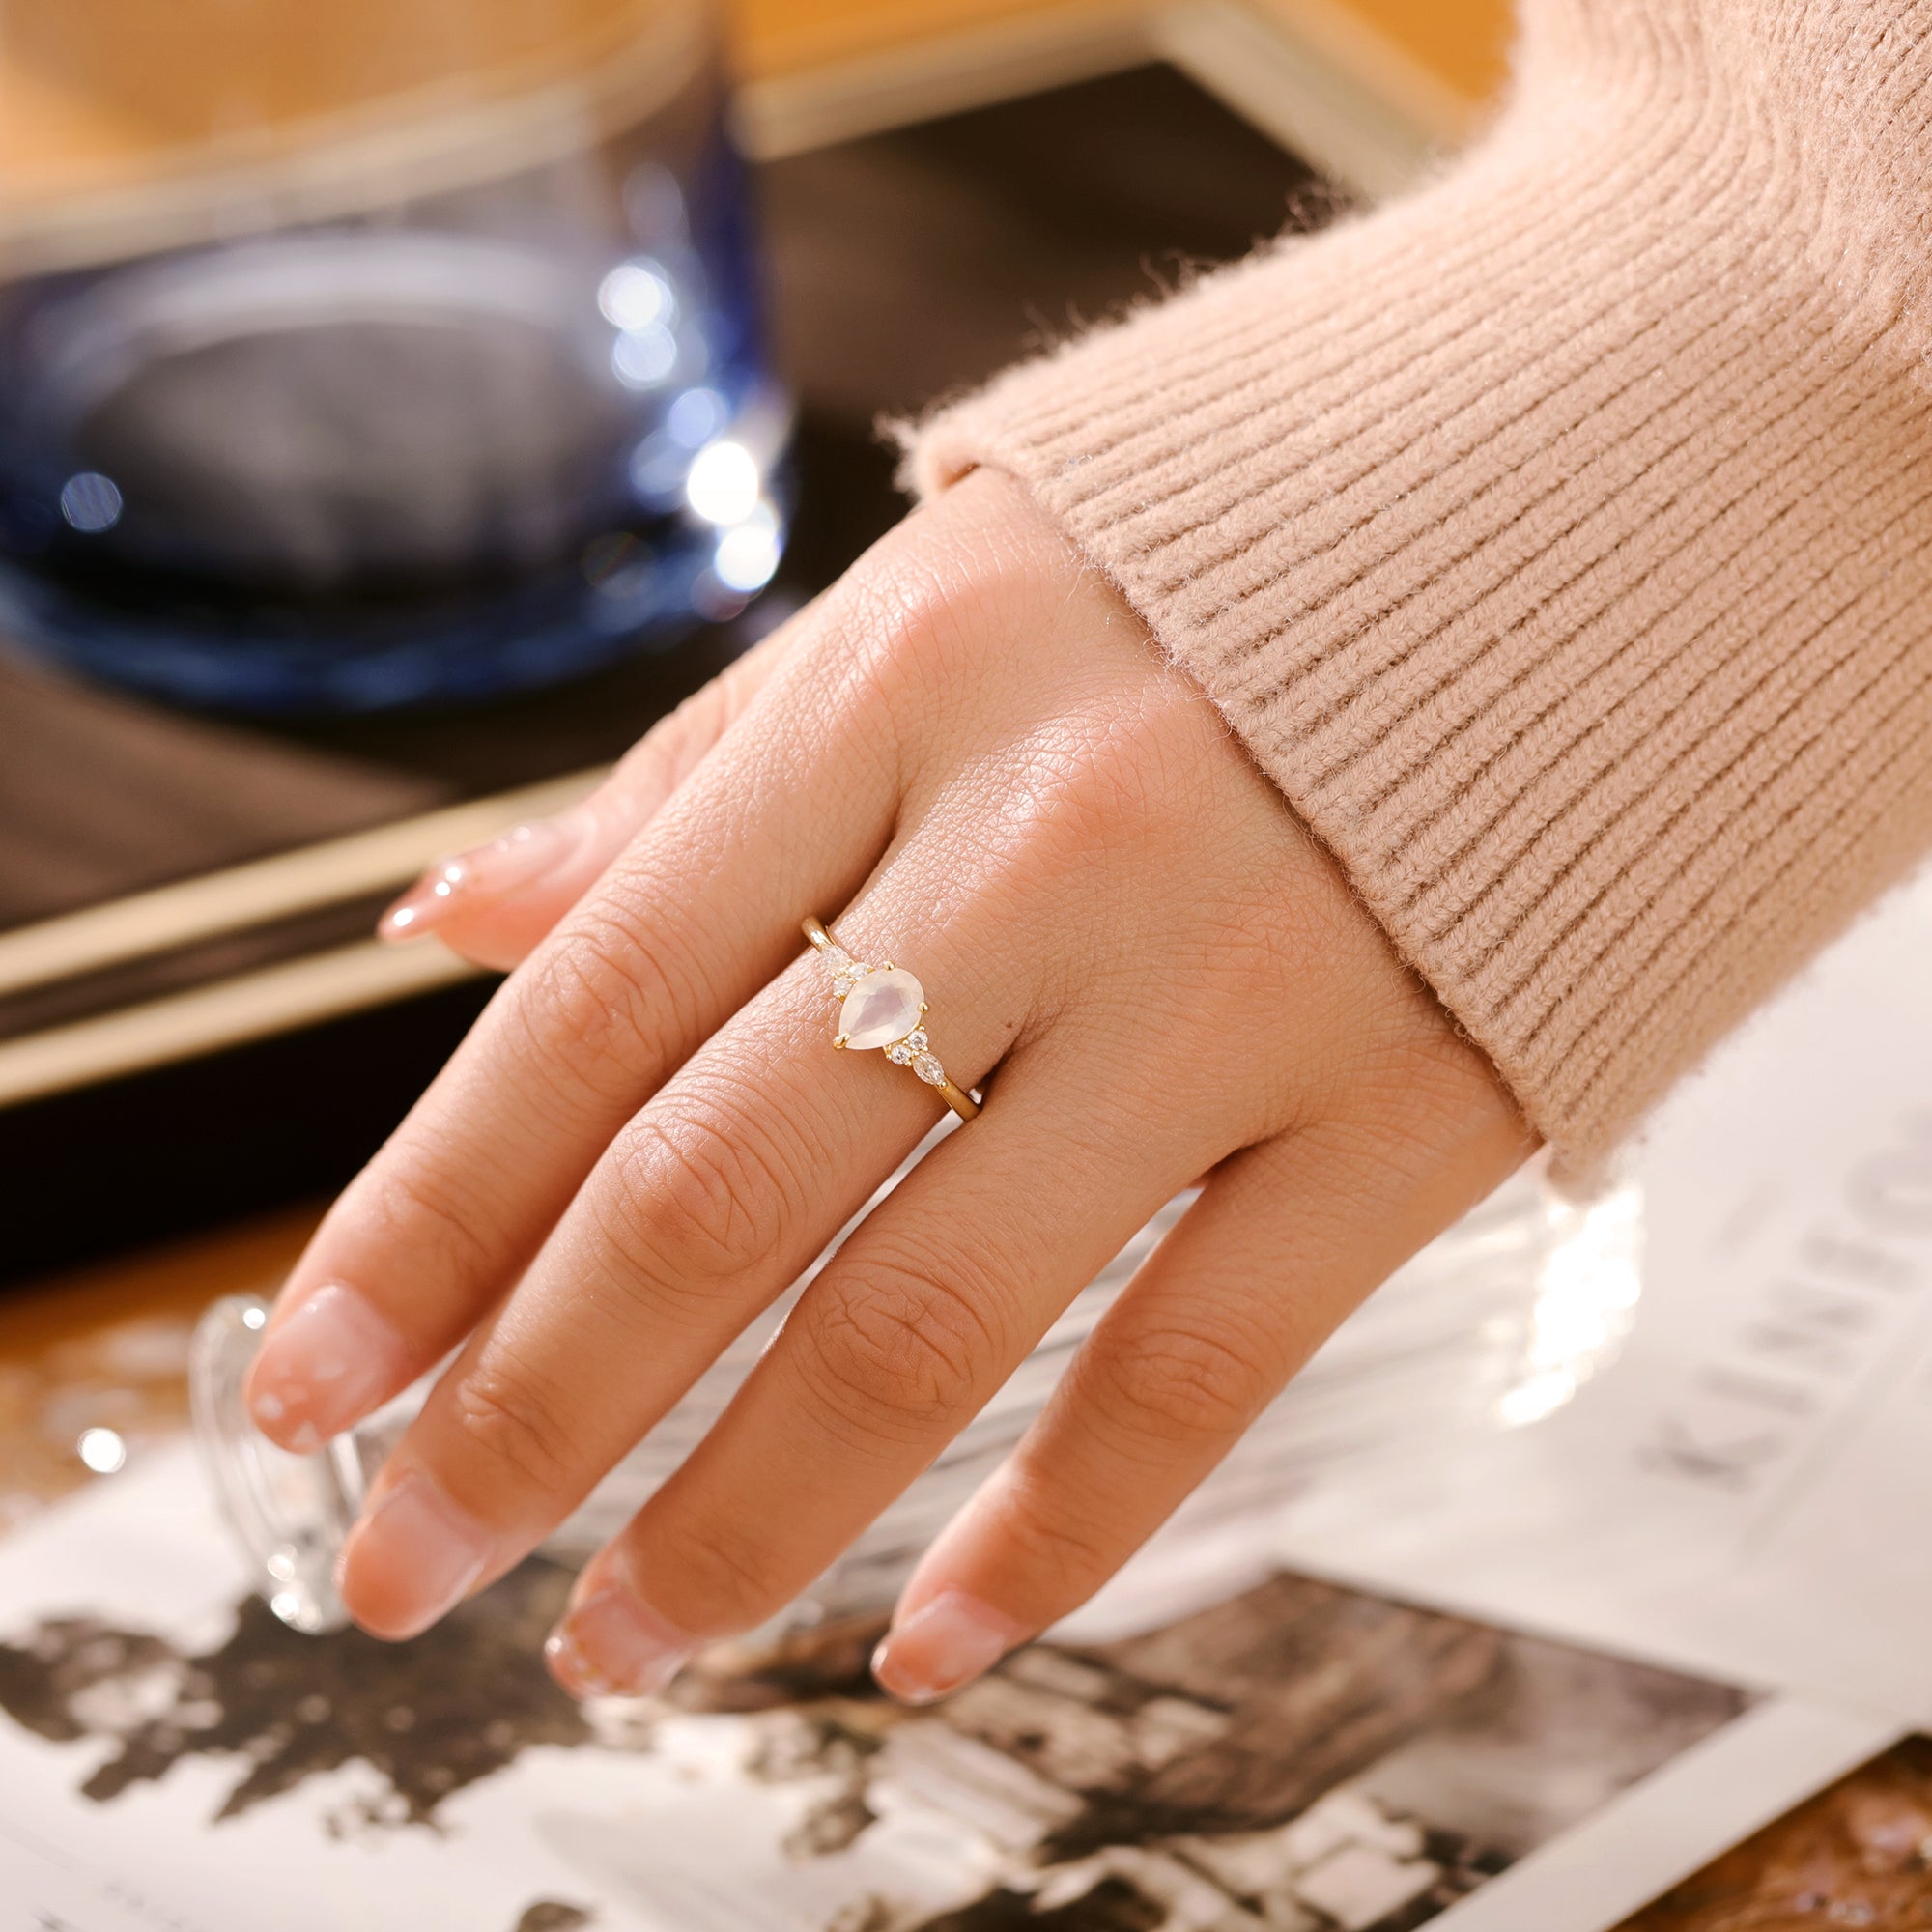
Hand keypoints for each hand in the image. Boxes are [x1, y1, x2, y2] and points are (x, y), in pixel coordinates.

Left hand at [245, 469, 1531, 1702]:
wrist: (1600, 503)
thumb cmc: (1230, 567)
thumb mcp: (933, 612)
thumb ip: (695, 790)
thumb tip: (460, 926)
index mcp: (897, 690)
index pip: (595, 1005)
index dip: (431, 1221)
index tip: (320, 1388)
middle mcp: (1042, 841)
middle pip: (718, 1190)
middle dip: (530, 1410)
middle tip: (411, 1562)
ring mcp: (1232, 984)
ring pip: (929, 1317)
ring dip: (746, 1516)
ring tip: (629, 1632)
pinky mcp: (1406, 1104)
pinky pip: (1196, 1367)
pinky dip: (1057, 1531)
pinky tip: (938, 1631)